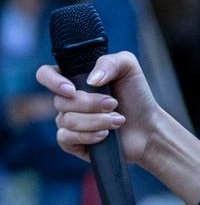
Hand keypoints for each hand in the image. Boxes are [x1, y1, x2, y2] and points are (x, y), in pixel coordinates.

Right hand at [36, 51, 163, 163]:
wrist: (148, 127)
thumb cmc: (137, 96)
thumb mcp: (129, 69)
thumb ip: (110, 62)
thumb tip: (90, 79)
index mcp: (76, 79)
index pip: (46, 74)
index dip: (53, 81)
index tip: (72, 89)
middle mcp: (68, 100)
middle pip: (60, 101)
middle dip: (91, 103)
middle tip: (114, 104)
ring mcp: (68, 122)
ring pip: (67, 121)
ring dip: (97, 120)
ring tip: (118, 120)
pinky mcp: (72, 142)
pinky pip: (65, 138)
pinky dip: (88, 136)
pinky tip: (105, 134)